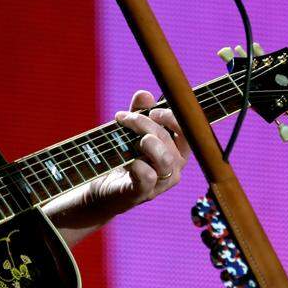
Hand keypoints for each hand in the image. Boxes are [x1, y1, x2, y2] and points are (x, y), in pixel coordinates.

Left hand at [99, 89, 190, 210]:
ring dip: (147, 142)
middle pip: (169, 140)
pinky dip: (139, 166)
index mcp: (175, 152)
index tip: (152, 111)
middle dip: (146, 124)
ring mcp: (159, 184)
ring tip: (130, 139)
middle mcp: (173, 169)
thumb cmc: (121, 157)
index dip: (172, 118)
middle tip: (124, 118)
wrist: (100, 185)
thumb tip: (144, 94)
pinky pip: (148, 178)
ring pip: (166, 160)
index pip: (187, 132)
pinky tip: (129, 161)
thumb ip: (138, 113)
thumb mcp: (129, 131)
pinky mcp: (141, 193)